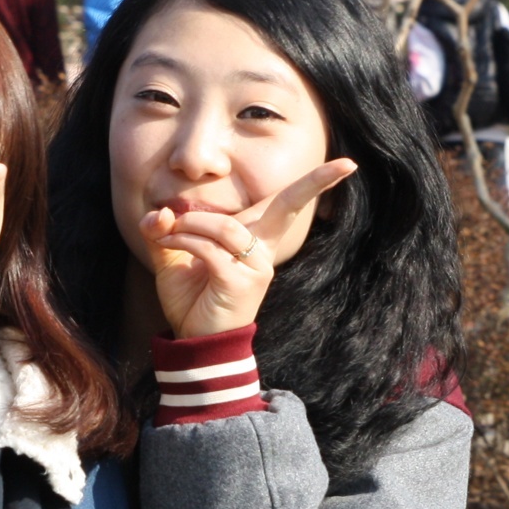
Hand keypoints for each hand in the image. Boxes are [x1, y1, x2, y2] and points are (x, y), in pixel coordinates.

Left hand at [140, 158, 357, 338]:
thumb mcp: (173, 258)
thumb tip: (159, 211)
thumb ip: (165, 231)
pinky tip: (168, 245)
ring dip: (191, 224)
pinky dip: (185, 241)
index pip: (287, 205)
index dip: (315, 183)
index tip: (348, 165)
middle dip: (316, 182)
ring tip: (169, 233)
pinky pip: (210, 249)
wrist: (194, 343)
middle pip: (289, 207)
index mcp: (256, 241)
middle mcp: (263, 252)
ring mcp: (256, 268)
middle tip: (346, 166)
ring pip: (226, 227)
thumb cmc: (192, 300)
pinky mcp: (239, 282)